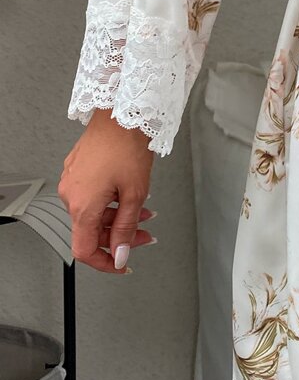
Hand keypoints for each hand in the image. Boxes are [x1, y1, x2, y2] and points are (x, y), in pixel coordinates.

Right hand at [58, 109, 156, 274]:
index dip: (104, 263)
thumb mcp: (134, 194)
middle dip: (120, 236)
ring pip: (94, 213)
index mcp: (81, 206)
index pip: (84, 250)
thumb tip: (119, 255)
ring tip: (145, 211)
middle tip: (146, 234)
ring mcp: (72, 181)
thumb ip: (126, 228)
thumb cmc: (127, 147)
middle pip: (92, 231)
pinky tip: (129, 195)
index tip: (121, 265)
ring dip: (119, 217)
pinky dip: (111, 202)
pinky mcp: (77, 170)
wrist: (122, 114)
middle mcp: (70, 195)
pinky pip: (91, 196)